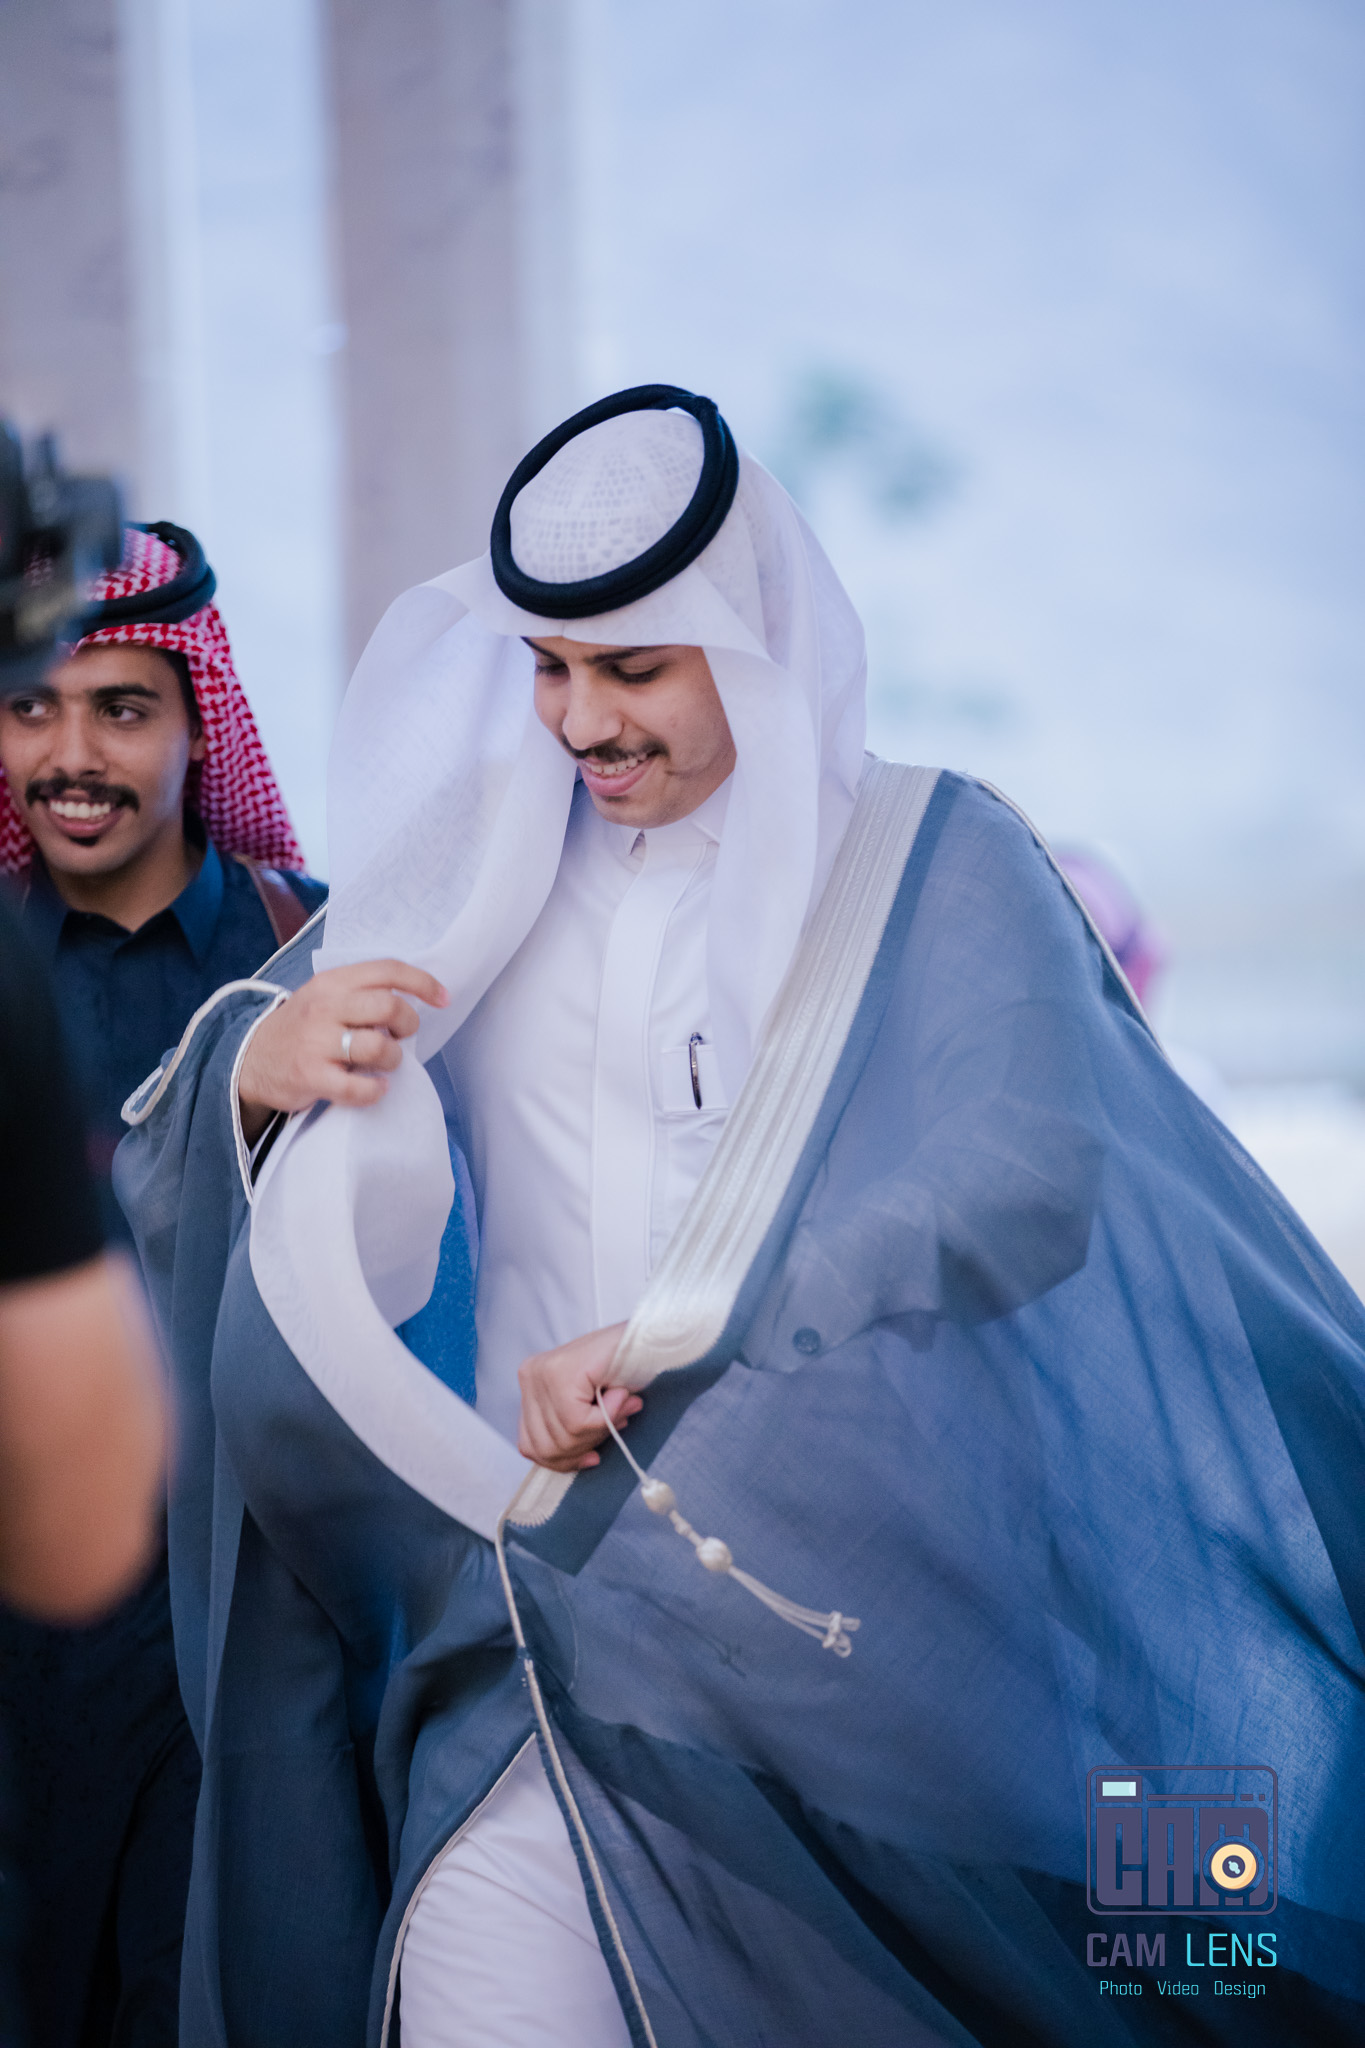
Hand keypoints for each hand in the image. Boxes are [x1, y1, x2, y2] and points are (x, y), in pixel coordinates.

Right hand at [238, 959, 447, 1142]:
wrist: (249, 1060)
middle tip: (400, 1037)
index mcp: (332, 982)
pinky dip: (374, 1091)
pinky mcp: (310, 1077)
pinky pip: (358, 1088)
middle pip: (389, 1006)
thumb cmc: (301, 1029)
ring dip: (393, 1059)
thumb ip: (361, 994)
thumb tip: (413, 1002)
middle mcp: (324, 1007)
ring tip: (384, 1064)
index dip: (423, 983)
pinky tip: (374, 1088)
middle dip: (407, 1024)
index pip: (387, 969)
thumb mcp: (324, 998)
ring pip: (378, 1047)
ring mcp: (316, 1042)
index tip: (443, 999)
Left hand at [518, 1323, 643, 1471]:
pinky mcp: (561, 1373)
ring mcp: (542, 1373)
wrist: (648, 1333)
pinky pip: (578, 1421)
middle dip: (585, 1446)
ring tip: (620, 1406)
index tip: (592, 1456)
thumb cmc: (621, 1367)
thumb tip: (584, 1459)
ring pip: (564, 1435)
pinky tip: (620, 1396)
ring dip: (600, 1430)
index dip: (564, 1461)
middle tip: (615, 1424)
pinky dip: (604, 1418)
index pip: (531, 1445)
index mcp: (530, 1385)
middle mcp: (529, 1375)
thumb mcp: (590, 1409)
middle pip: (546, 1446)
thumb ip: (574, 1434)